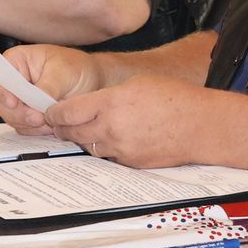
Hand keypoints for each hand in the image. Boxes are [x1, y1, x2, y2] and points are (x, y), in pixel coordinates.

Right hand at [0, 45, 107, 133]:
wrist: (92, 81)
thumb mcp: (64, 72)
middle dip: (19, 113)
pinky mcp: (26, 114)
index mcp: (17, 61)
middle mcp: (13, 81)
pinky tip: (50, 124)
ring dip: (28, 124)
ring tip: (50, 121)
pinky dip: (35, 130)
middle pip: (0, 102)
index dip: (1, 90)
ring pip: (10, 118)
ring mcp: (19, 100)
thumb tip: (35, 104)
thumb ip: (48, 87)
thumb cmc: (77, 68)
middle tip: (38, 119)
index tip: (14, 103)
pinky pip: (22, 127)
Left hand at [43, 74, 229, 169]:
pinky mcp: (130, 163)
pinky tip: (113, 138)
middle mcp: (111, 128)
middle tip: (57, 122)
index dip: (54, 112)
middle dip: (62, 127)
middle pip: (73, 132)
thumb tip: (91, 104)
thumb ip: (109, 95)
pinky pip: (109, 156)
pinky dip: (105, 148)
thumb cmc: (174, 97)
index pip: (68, 111)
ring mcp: (120, 149)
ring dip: (83, 138)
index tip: (48, 111)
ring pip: (88, 146)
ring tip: (85, 129)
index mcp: (111, 103)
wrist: (199, 126)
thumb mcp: (136, 83)